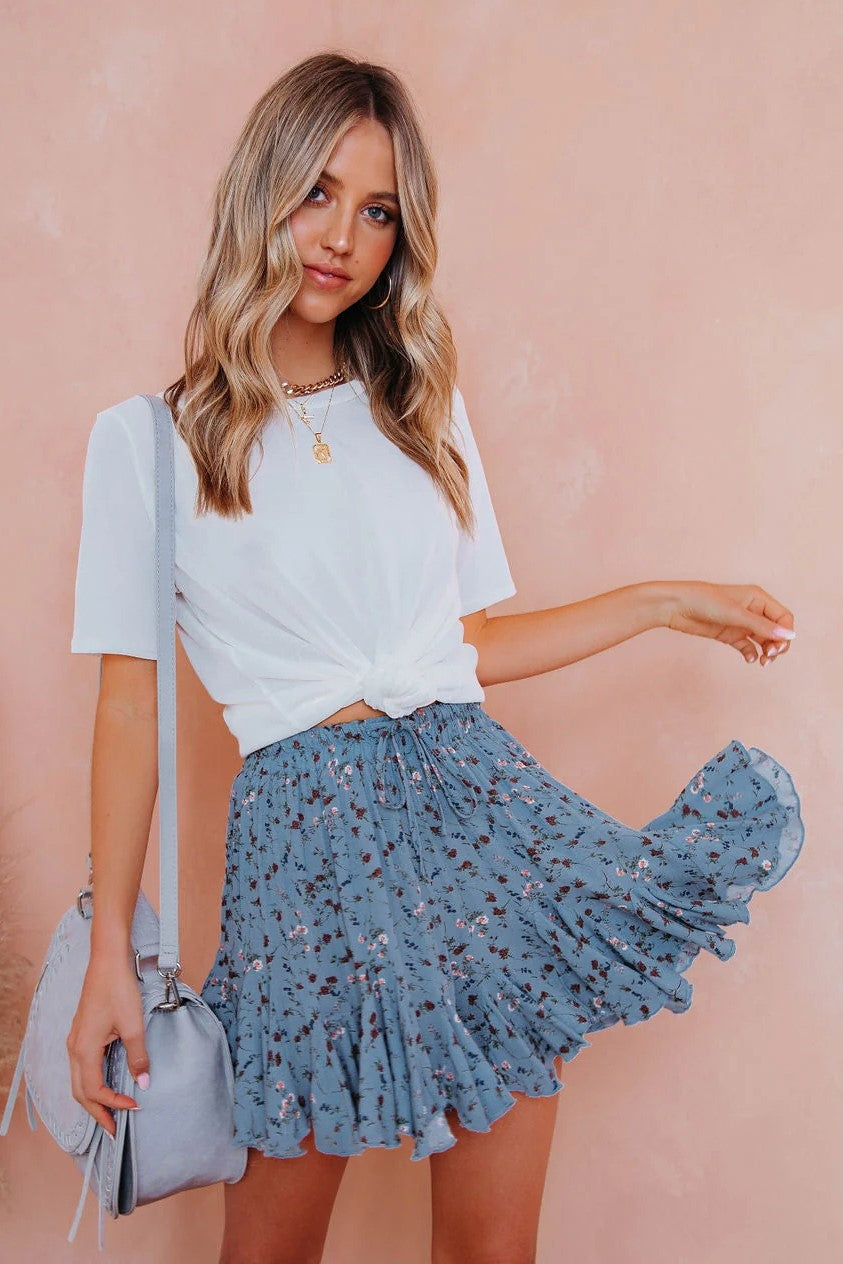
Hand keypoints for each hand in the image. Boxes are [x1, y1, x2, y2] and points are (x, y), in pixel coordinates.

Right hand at [66, 955, 150, 1138]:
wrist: (108, 960)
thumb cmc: (119, 989)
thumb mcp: (134, 1025)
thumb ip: (138, 1057)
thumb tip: (144, 1084)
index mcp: (84, 1050)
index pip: (93, 1090)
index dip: (112, 1104)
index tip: (135, 1107)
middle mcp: (74, 1048)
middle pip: (80, 1092)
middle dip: (97, 1113)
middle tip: (115, 1130)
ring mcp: (75, 1040)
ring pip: (78, 1080)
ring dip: (93, 1099)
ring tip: (111, 1113)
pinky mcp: (81, 1033)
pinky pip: (81, 1067)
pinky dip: (92, 1083)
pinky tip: (106, 1084)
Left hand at [661, 580, 795, 666]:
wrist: (675, 606)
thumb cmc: (704, 601)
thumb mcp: (736, 614)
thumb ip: (762, 626)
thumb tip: (790, 635)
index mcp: (758, 598)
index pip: (784, 617)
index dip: (785, 633)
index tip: (777, 648)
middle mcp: (753, 610)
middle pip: (776, 631)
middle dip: (778, 645)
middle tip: (770, 657)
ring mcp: (741, 623)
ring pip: (764, 640)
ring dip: (767, 652)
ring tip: (762, 662)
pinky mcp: (729, 634)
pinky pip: (748, 646)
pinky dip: (751, 654)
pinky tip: (749, 659)